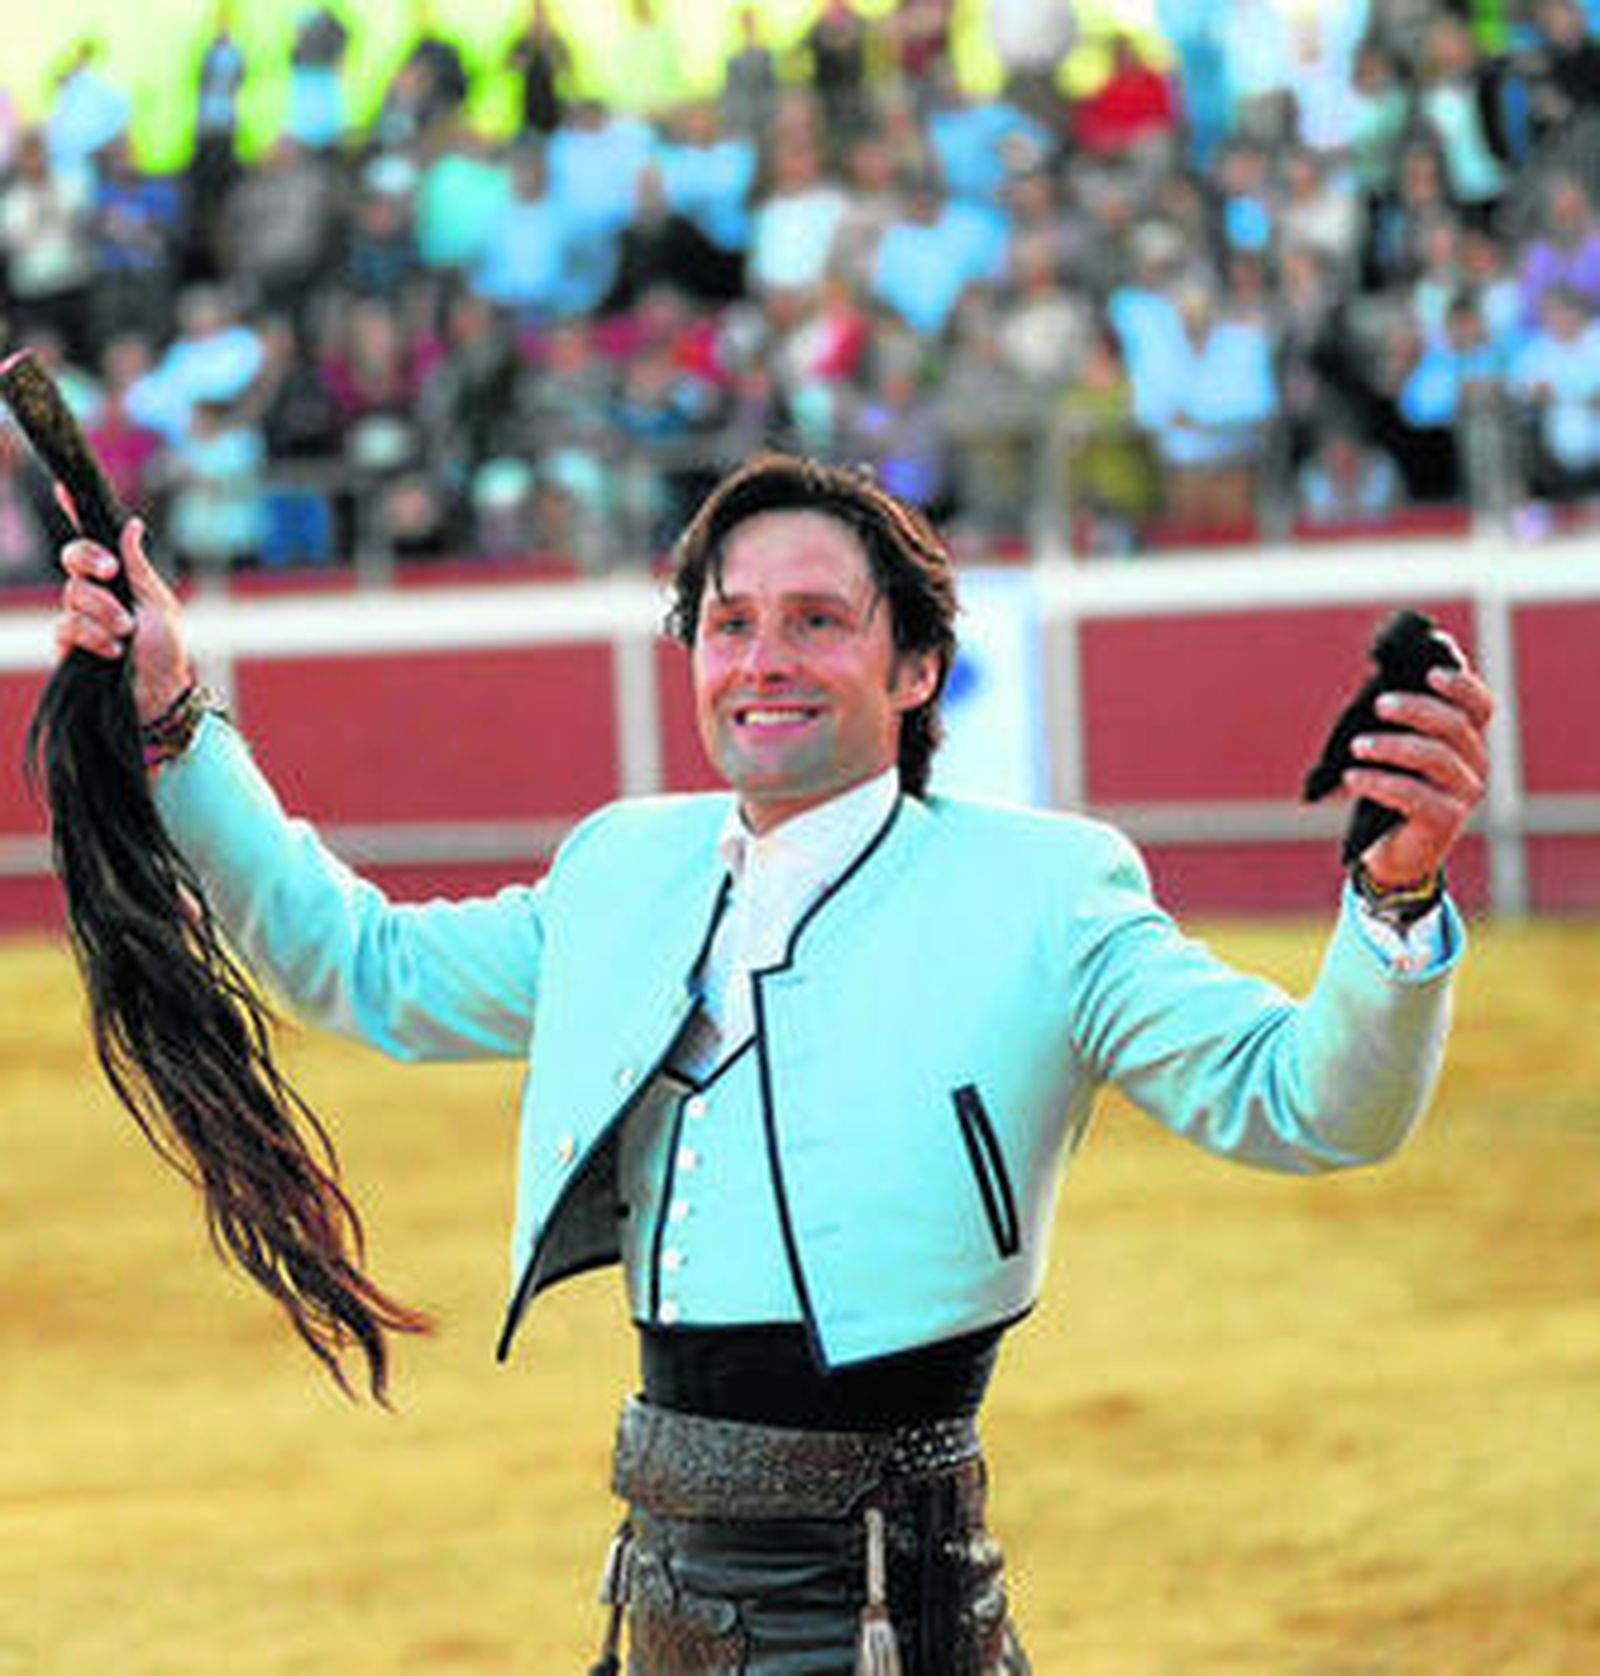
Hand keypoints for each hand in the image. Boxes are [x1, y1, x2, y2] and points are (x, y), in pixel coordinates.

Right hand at [55, 516, 192, 724]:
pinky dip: (92, 635)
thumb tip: (131, 524)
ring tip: (126, 632)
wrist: (159, 694)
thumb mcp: (158, 603)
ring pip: (72, 594)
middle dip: (90, 560)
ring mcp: (78, 618)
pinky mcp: (67, 645)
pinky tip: (112, 649)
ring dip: (103, 611)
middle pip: (72, 558)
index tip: (63, 488)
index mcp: (117, 578)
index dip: (74, 512)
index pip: (92, 540)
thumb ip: (137, 567)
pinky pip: (67, 626)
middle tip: (109, 572)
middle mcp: (93, 593)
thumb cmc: (165, 650)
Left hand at [1344, 656, 1493, 889]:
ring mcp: (1464, 794)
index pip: (1480, 706)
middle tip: (1379, 703)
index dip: (1462, 685)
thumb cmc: (1392, 794)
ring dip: (1392, 746)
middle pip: (1455, 726)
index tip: (1430, 671)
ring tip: (1357, 745)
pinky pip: (1415, 795)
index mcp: (1467, 741)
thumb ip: (1396, 725)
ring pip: (1436, 757)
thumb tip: (1376, 687)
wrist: (1395, 854)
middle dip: (1416, 709)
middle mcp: (1475, 765)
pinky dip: (1380, 783)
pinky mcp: (1446, 821)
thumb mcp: (1396, 755)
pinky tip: (1353, 778)